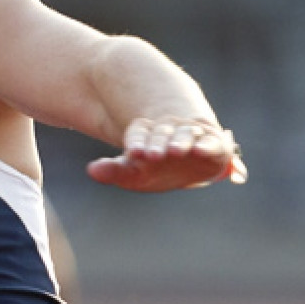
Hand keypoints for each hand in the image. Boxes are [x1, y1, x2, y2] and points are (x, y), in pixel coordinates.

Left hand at [87, 116, 246, 191]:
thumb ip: (113, 170)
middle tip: (151, 155)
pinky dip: (206, 145)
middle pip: (161, 133)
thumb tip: (92, 170)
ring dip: (180, 142)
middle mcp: (168, 130)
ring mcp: (190, 135)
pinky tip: (201, 150)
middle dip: (156, 143)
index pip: (138, 132)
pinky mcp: (212, 144)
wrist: (186, 167)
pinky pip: (210, 142)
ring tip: (175, 151)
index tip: (132, 153)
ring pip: (184, 134)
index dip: (135, 141)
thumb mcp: (132, 173)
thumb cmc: (154, 169)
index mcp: (145, 133)